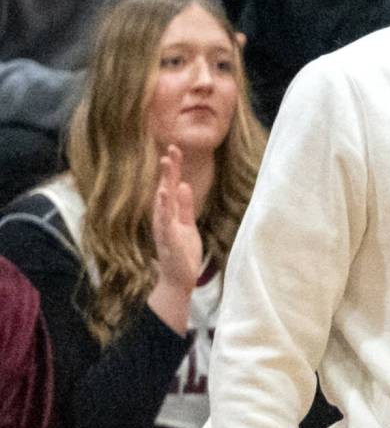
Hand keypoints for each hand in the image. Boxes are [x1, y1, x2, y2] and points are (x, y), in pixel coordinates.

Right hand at [152, 145, 202, 293]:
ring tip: (167, 163)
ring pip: (163, 200)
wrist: (178, 278)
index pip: (170, 187)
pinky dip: (164, 206)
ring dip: (165, 181)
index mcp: (169, 213)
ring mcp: (164, 227)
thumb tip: (183, 184)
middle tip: (171, 149)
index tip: (175, 149)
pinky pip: (165, 220)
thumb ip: (185, 206)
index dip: (173, 169)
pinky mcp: (168, 238)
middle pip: (165, 188)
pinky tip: (164, 192)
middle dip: (168, 169)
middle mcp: (163, 217)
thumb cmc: (182, 251)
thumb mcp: (187, 224)